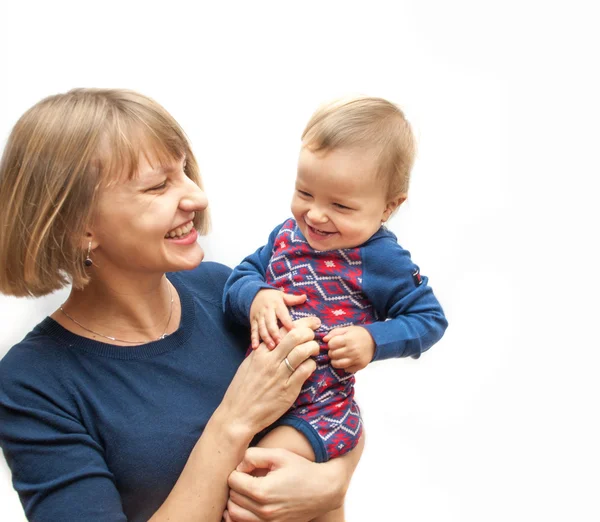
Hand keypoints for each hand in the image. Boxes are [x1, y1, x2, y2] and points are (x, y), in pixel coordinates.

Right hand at [219, 317, 319, 438]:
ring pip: (303, 351)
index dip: (302, 323)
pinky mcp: (289, 390)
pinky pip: (306, 371)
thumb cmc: (242, 390)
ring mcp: (280, 375)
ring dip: (313, 347)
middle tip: (315, 335)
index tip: (311, 323)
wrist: (238, 415)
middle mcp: (270, 360)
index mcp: (260, 352)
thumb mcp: (248, 365)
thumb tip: (277, 341)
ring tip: (313, 350)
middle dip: (310, 332)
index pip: (283, 329)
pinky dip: (311, 365)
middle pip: (296, 335)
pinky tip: (309, 366)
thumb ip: (263, 352)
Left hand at [224, 448, 341, 521]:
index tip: (247, 468)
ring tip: (245, 490)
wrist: (324, 490)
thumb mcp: (279, 454)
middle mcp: (263, 511)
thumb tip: (239, 466)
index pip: (232, 481)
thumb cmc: (301, 469)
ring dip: (235, 501)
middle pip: (232, 497)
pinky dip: (240, 515)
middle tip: (246, 477)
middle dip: (235, 485)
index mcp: (262, 491)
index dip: (237, 471)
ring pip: (234, 514)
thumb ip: (254, 455)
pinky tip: (247, 504)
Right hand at [250, 289, 306, 348]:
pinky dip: (254, 339)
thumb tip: (305, 297)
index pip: (283, 314)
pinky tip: (255, 347)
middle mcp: (267, 311)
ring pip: (262, 328)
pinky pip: (253, 330)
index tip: (293, 331)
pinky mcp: (253, 321)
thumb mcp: (283, 296)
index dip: (288, 322)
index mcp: (276, 305)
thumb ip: (293, 299)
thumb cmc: (273, 297)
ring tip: (271, 347)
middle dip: (275, 333)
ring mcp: (259, 317)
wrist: (255, 294)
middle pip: (270, 323)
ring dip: (266, 338)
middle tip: (280, 343)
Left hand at [323, 326, 374, 372]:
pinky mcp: (359, 366)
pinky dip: (344, 366)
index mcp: (349, 339)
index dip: (330, 343)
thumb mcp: (347, 329)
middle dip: (332, 352)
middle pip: (333, 354)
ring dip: (335, 361)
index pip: (331, 344)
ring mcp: (356, 360)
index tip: (333, 343)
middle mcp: (352, 350)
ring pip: (337, 364)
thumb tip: (324, 339)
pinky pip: (346, 369)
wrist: (375, 341)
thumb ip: (335, 332)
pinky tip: (346, 360)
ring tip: (338, 356)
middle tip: (336, 350)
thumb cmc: (359, 334)